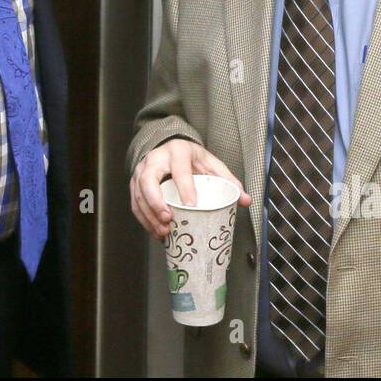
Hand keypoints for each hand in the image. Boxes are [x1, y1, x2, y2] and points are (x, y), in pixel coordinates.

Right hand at [130, 138, 252, 240]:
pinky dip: (144, 220)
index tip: (191, 205)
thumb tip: (246, 200)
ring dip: (149, 215)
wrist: (170, 148)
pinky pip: (135, 203)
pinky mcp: (135, 183)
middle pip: (148, 180)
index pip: (179, 169)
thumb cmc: (192, 159)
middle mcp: (155, 159)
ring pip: (138, 194)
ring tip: (163, 231)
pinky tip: (156, 232)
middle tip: (168, 220)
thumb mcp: (211, 164)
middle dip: (156, 202)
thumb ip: (229, 181)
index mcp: (177, 151)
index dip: (184, 187)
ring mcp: (141, 170)